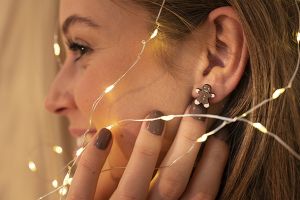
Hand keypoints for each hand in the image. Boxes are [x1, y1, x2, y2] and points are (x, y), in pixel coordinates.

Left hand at [66, 105, 228, 199]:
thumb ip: (175, 194)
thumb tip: (200, 168)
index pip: (201, 193)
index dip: (213, 163)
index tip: (219, 134)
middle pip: (173, 180)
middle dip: (189, 142)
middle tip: (196, 109)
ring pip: (134, 184)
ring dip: (146, 147)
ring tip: (156, 114)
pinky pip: (84, 186)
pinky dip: (92, 160)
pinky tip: (102, 133)